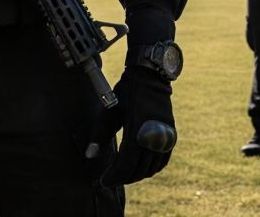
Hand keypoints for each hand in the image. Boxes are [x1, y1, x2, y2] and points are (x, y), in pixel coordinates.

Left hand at [89, 69, 175, 185]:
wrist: (149, 78)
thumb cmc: (124, 94)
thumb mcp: (109, 114)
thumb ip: (99, 136)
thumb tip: (89, 156)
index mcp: (136, 132)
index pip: (125, 165)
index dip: (114, 176)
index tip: (103, 181)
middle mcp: (152, 138)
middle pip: (138, 169)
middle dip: (123, 178)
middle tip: (110, 179)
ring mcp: (164, 138)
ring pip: (151, 168)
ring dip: (137, 175)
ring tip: (122, 175)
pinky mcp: (170, 136)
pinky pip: (162, 161)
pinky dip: (151, 168)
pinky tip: (139, 168)